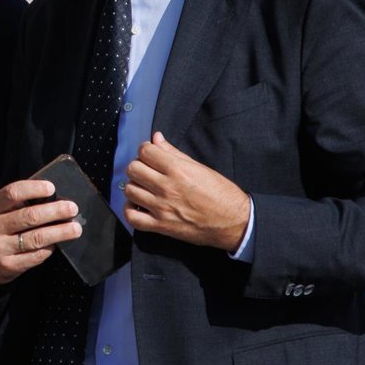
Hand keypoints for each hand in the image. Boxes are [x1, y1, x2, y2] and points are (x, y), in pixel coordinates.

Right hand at [0, 179, 81, 286]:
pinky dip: (50, 248)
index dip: (33, 189)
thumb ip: (16, 204)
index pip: (12, 193)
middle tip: (72, 208)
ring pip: (36, 238)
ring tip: (75, 228)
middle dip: (54, 211)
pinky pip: (36, 256)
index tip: (51, 187)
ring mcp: (0, 247)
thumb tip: (51, 197)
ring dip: (59, 232)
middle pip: (29, 216)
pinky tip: (57, 244)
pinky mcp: (9, 265)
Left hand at [124, 132, 249, 251]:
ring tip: (145, 187)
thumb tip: (156, 137)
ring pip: (129, 190)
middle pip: (133, 169)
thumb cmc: (221, 193)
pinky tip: (138, 205)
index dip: (146, 150)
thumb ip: (174, 152)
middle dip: (138, 166)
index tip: (151, 155)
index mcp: (178, 170)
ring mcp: (162, 208)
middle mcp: (167, 187)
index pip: (145, 151)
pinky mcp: (161, 226)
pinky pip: (132, 217)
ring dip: (134, 186)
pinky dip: (130, 210)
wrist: (235, 222)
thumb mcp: (200, 167)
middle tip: (147, 170)